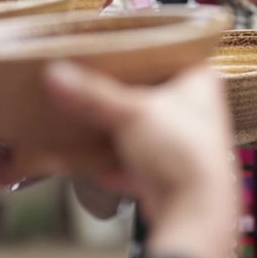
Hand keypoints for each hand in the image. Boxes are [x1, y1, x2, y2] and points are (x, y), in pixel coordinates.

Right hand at [45, 62, 238, 257]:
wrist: (194, 212)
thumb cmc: (181, 151)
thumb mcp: (131, 113)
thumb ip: (91, 95)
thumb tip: (56, 74)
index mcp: (200, 82)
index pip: (170, 54)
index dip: (140, 51)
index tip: (109, 45)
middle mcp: (196, 111)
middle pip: (150, 94)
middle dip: (119, 94)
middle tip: (85, 78)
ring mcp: (183, 144)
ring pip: (140, 129)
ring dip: (112, 130)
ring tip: (77, 115)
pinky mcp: (168, 173)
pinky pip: (133, 162)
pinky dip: (110, 163)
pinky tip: (81, 159)